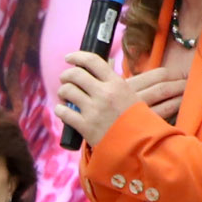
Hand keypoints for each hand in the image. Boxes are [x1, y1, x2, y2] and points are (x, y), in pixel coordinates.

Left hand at [57, 52, 186, 147]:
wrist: (141, 145)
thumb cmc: (138, 121)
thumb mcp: (131, 96)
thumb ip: (115, 84)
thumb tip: (103, 68)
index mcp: (116, 83)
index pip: (92, 61)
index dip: (77, 56)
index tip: (69, 58)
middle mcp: (104, 93)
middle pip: (75, 74)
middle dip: (66, 75)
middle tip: (65, 79)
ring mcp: (93, 110)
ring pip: (67, 91)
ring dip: (62, 92)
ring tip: (65, 95)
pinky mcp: (85, 126)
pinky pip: (64, 112)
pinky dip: (60, 109)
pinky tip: (62, 110)